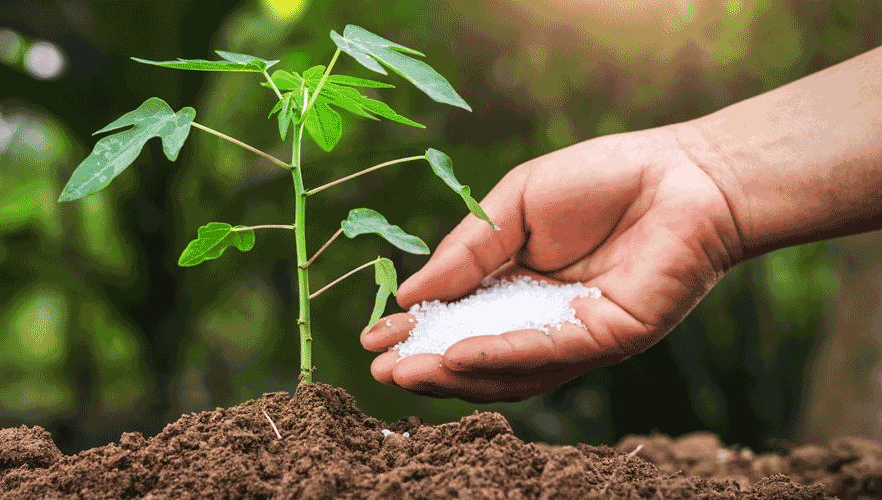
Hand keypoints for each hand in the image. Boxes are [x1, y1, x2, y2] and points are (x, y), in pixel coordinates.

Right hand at [361, 125, 742, 402]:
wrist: (682, 172)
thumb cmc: (601, 179)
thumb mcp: (513, 205)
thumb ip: (468, 251)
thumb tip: (410, 294)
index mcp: (518, 285)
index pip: (458, 318)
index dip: (417, 330)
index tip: (373, 339)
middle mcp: (543, 319)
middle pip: (478, 354)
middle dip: (427, 364)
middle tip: (380, 372)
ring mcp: (576, 334)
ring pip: (509, 367)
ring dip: (455, 371)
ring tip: (407, 371)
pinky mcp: (609, 337)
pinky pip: (548, 352)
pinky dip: (501, 356)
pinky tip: (458, 356)